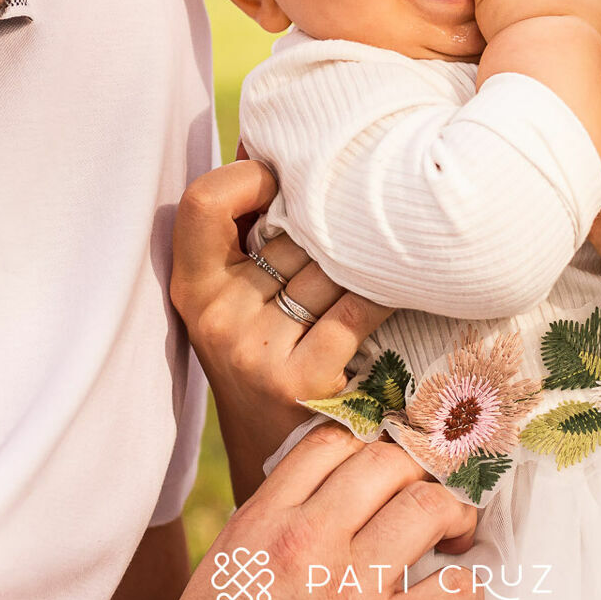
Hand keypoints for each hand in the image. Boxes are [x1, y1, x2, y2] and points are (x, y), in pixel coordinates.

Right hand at [139, 425, 483, 599]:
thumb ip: (279, 512)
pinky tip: (457, 589)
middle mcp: (308, 543)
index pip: (334, 439)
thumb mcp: (232, 556)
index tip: (393, 457)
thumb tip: (339, 481)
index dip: (374, 437)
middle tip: (431, 492)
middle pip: (388, 463)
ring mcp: (349, 591)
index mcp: (265, 518)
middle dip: (420, 470)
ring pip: (428, 508)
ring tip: (453, 532)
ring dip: (453, 514)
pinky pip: (456, 589)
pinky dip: (468, 584)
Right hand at [172, 162, 401, 502]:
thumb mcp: (237, 299)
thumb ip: (245, 234)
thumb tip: (268, 142)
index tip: (278, 183)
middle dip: (330, 226)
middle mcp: (215, 318)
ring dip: (366, 257)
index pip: (202, 203)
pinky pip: (357, 306)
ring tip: (388, 253)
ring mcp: (255, 350)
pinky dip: (389, 290)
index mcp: (192, 288)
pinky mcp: (301, 379)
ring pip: (329, 265)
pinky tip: (408, 285)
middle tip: (362, 223)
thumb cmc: (270, 353)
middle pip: (290, 233)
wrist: (283, 458)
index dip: (245, 179)